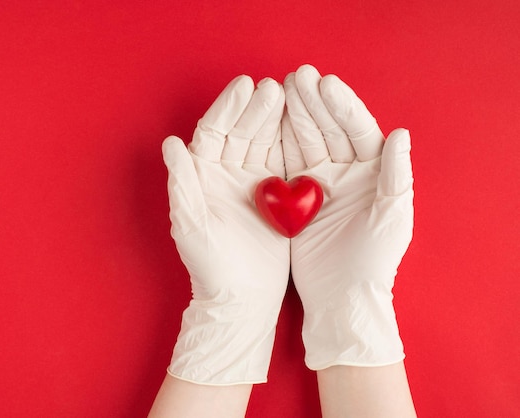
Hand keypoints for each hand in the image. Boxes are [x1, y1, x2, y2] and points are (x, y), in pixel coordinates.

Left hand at [162, 75, 289, 383]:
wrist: (242, 298)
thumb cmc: (210, 266)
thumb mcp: (192, 225)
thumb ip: (182, 184)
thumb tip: (170, 143)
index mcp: (202, 175)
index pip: (213, 132)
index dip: (227, 108)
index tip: (245, 85)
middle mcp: (225, 173)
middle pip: (241, 131)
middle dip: (256, 109)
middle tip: (274, 87)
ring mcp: (252, 182)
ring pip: (264, 141)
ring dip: (276, 119)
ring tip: (292, 95)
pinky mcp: (277, 195)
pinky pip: (285, 161)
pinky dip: (293, 142)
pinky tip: (305, 123)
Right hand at [283, 65, 413, 368]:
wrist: (341, 297)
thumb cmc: (372, 262)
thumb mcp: (391, 219)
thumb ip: (396, 176)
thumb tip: (400, 134)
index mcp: (372, 172)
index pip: (357, 131)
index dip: (342, 106)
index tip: (324, 84)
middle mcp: (345, 172)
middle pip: (328, 129)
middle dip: (312, 102)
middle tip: (296, 76)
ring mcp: (318, 183)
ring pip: (304, 141)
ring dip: (293, 116)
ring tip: (278, 89)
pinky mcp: (295, 197)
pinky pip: (285, 163)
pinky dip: (276, 142)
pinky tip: (267, 122)